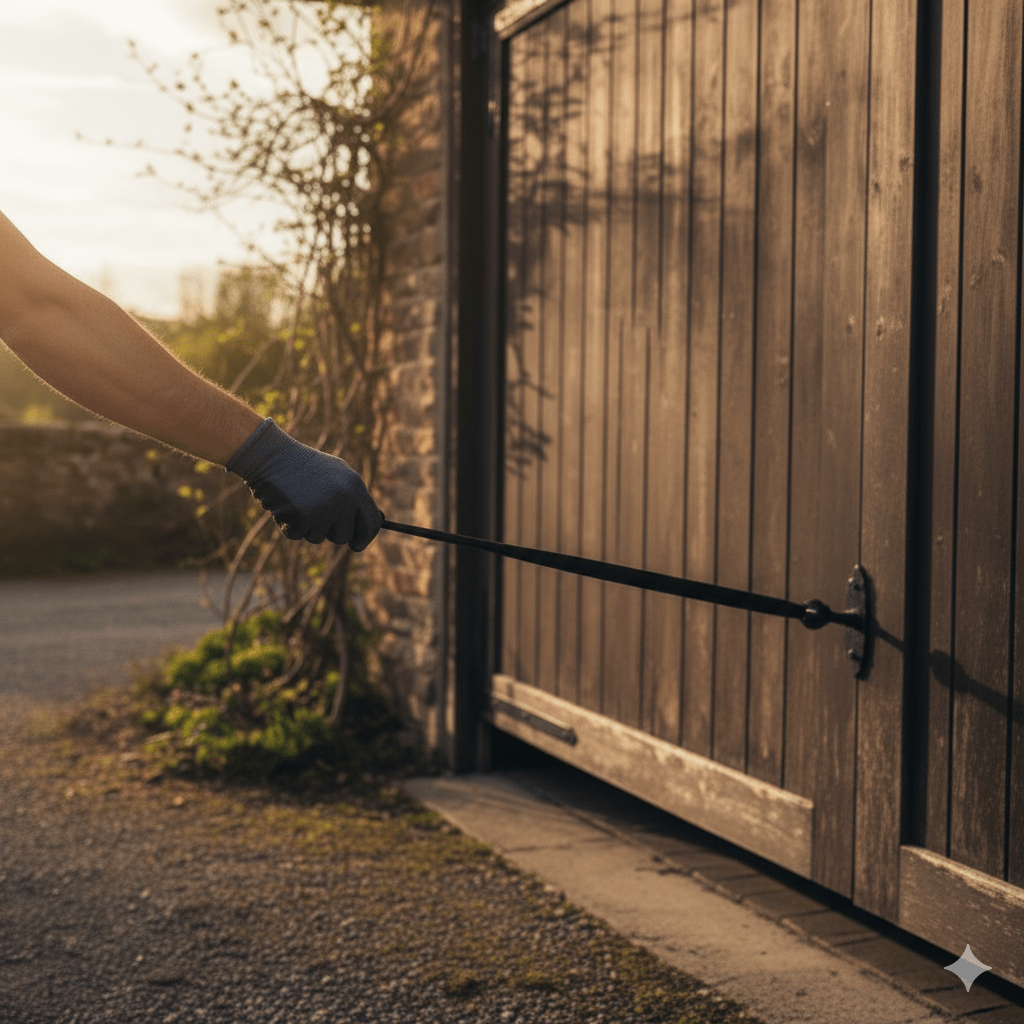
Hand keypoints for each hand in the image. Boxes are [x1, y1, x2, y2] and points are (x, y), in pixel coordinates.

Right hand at [226, 419, 383, 549]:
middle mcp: (344, 499)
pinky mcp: (302, 517)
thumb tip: (366, 529)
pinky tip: (285, 505)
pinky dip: (288, 525)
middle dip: (329, 531)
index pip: (371, 522)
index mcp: (355, 486)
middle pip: (344, 536)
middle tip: (315, 512)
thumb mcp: (335, 475)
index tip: (357, 545)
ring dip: (306, 526)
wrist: (271, 455)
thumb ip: (353, 499)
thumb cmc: (303, 466)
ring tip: (298, 501)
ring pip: (318, 538)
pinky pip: (297, 535)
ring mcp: (324, 509)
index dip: (365, 538)